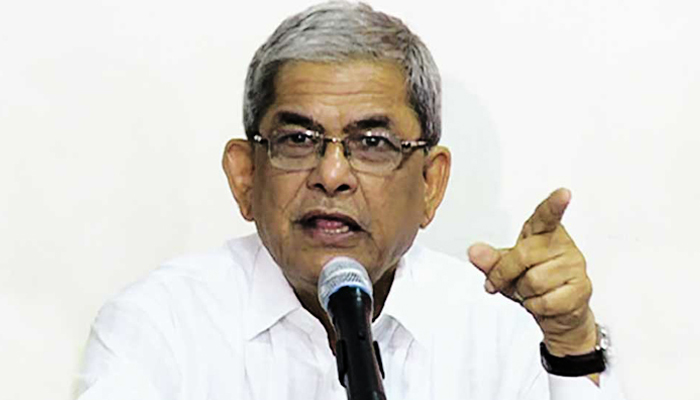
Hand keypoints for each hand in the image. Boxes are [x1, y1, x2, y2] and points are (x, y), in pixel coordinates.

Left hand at [468, 188, 597, 355]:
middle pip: (523, 255)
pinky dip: (536, 307)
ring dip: (524, 293)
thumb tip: (474, 251)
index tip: (563, 193)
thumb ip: (490, 259)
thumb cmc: (532, 281)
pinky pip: (546, 301)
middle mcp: (563, 245)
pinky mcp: (581, 289)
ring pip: (534, 281)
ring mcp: (574, 266)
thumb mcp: (505, 269)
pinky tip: (543, 302)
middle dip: (505, 274)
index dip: (554, 205)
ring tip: (532, 291)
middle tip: (504, 282)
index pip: (547, 216)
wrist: (558, 312)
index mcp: (544, 233)